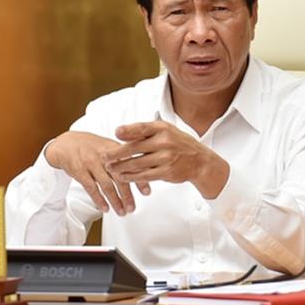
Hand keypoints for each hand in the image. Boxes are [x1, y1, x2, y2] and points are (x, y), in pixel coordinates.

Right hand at [45, 131, 149, 215]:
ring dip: (115, 201)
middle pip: (119, 177)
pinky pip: (91, 188)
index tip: (147, 192)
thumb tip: (143, 170)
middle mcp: (104, 156)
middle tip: (132, 208)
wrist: (66, 144)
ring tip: (122, 212)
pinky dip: (99, 200)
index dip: (140, 179)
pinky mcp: (79, 171)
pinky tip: (105, 208)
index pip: (131, 165)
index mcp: (113, 148)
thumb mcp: (107, 146)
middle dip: (127, 195)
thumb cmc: (90, 146)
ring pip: (106, 185)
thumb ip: (123, 157)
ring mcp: (91, 163)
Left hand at [104, 121, 229, 198]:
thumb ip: (146, 131)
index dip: (128, 130)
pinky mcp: (166, 172)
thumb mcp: (166, 130)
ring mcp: (166, 158)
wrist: (199, 161)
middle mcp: (164, 142)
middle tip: (104, 156)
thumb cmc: (178, 143)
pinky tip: (123, 177)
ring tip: (110, 168)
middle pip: (135, 148)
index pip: (142, 128)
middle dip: (117, 153)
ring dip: (121, 167)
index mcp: (162, 129)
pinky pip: (145, 175)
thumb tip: (121, 131)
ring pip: (138, 163)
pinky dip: (132, 177)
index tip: (115, 133)